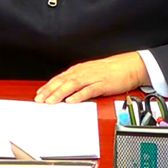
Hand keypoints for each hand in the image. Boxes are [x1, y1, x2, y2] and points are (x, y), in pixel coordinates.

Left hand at [35, 52, 150, 103]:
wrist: (129, 66)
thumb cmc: (110, 71)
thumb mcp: (90, 73)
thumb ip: (78, 81)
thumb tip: (63, 91)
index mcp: (79, 70)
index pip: (60, 78)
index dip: (48, 86)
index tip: (38, 94)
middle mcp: (83, 72)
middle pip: (63, 81)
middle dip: (50, 91)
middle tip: (40, 100)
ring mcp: (93, 77)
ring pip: (73, 85)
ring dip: (60, 93)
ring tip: (51, 101)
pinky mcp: (102, 84)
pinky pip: (89, 90)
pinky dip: (79, 95)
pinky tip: (71, 100)